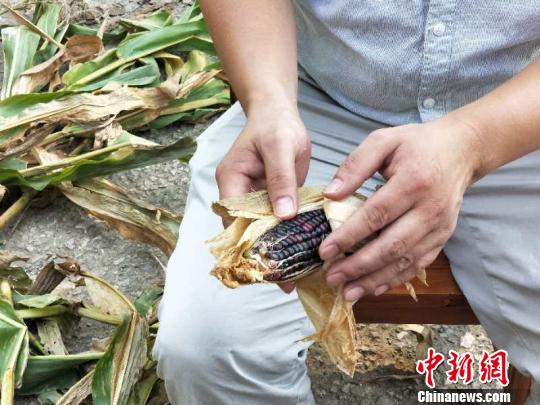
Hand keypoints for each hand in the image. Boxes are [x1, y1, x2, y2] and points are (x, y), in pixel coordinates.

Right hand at [216, 102, 309, 293]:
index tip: (269, 266)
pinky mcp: (269, 200)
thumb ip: (282, 180)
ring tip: (294, 278)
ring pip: (260, 230)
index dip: (250, 243)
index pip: (235, 219)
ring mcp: (253, 198)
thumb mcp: (281, 147)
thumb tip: (284, 216)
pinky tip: (301, 255)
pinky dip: (285, 238)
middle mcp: (238, 193)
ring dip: (275, 251)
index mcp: (231, 180)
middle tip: (285, 282)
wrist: (279, 113)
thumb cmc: (276, 125)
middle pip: (245, 231)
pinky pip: (274, 223)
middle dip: (263, 255)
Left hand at [318, 118, 483, 300]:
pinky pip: (418, 264)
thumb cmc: (417, 144)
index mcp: (413, 182)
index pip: (376, 215)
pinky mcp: (443, 238)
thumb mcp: (383, 140)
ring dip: (375, 280)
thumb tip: (331, 194)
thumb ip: (356, 165)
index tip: (324, 252)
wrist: (461, 150)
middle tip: (332, 278)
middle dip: (359, 266)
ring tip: (348, 293)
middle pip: (391, 245)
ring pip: (405, 261)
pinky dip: (395, 279)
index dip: (349, 236)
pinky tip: (373, 288)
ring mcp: (440, 227)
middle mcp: (430, 209)